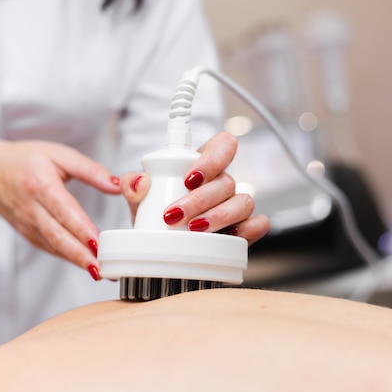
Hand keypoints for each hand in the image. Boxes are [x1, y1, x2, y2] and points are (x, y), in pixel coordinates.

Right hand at [0, 140, 120, 279]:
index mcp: (41, 185)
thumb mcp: (59, 155)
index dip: (82, 230)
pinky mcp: (29, 235)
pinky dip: (68, 258)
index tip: (99, 243)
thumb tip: (117, 184)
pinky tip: (85, 264)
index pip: (64, 212)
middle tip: (104, 268)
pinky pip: (51, 249)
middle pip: (59, 237)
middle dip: (81, 256)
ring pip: (55, 247)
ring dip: (77, 261)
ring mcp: (28, 225)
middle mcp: (32, 209)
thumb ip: (90, 170)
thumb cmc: (25, 161)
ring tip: (100, 271)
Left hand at [121, 132, 269, 245]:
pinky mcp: (244, 229)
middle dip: (200, 199)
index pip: (223, 145)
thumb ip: (133, 185)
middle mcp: (223, 183)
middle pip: (227, 180)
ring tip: (194, 230)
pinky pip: (258, 224)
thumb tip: (140, 183)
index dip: (212, 158)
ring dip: (219, 216)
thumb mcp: (138, 198)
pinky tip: (227, 237)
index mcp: (202, 165)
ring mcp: (236, 206)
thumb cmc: (154, 214)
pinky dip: (246, 231)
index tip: (189, 178)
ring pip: (244, 202)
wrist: (159, 246)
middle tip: (175, 215)